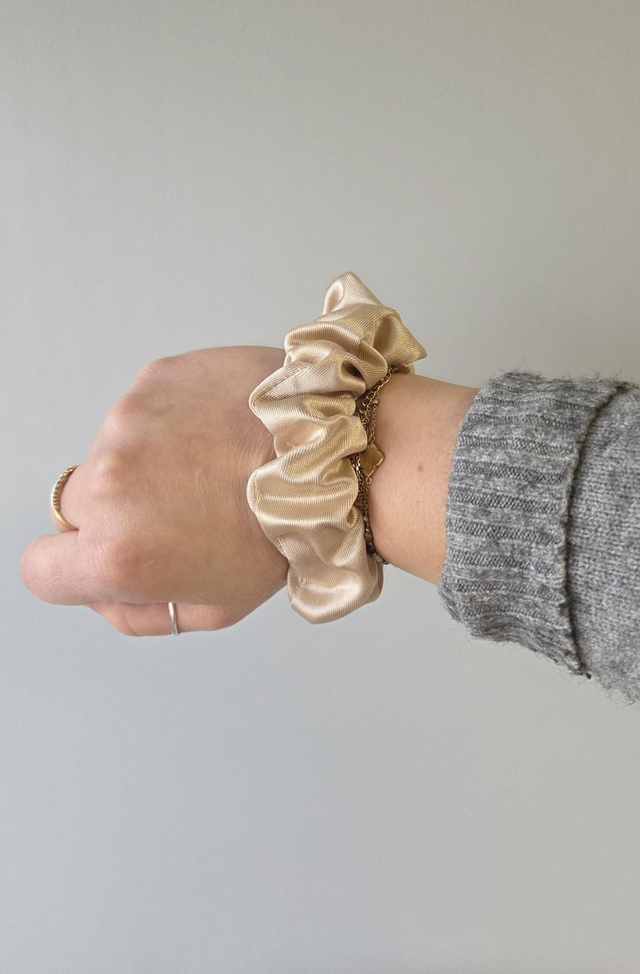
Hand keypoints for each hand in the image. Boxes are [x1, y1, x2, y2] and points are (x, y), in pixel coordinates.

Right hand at [21, 346, 288, 634]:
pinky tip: (221, 432)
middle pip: (75, 509)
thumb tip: (104, 591)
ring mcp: (127, 423)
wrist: (336, 454)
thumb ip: (140, 611)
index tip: (106, 560)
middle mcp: (109, 484)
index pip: (41, 570)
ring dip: (147, 463)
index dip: (73, 570)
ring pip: (110, 454)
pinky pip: (142, 411)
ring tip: (215, 466)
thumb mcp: (215, 608)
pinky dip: (171, 422)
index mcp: (118, 554)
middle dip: (116, 515)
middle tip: (181, 511)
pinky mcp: (153, 379)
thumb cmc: (288, 533)